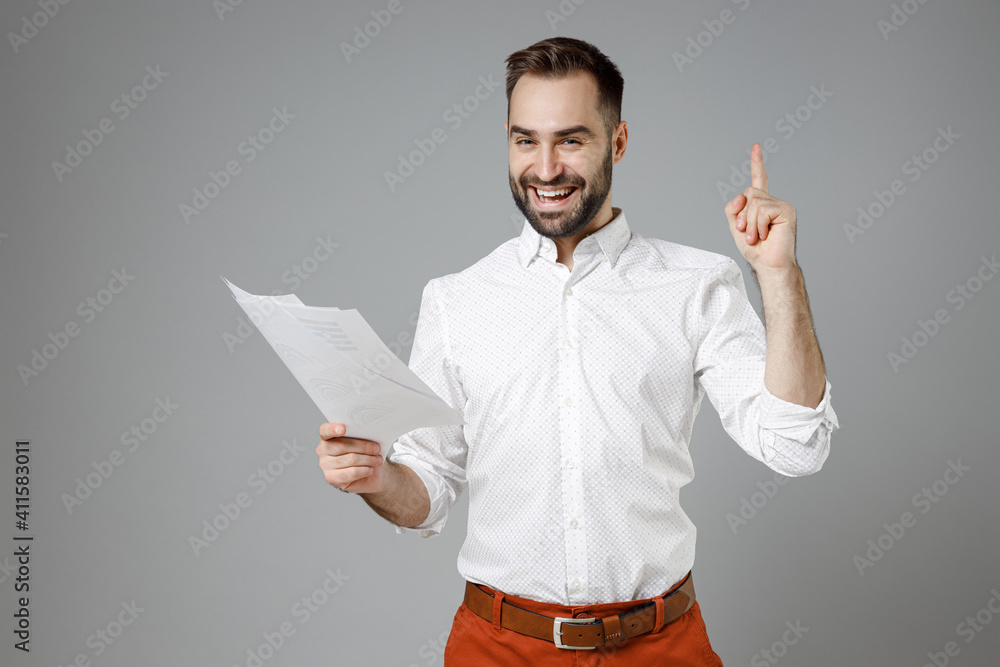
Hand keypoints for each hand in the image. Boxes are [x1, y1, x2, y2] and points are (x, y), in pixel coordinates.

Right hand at [316, 422, 384, 493]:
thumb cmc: (364, 453)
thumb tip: (371, 432)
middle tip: (377, 448)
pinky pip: (352, 472)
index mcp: (327, 436)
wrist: (367, 475)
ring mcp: (325, 465)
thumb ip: (361, 434)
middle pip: (342, 445)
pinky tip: (370, 469)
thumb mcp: (363, 440)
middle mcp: (323, 450)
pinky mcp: (331, 478)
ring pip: (350, 459)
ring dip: (368, 459)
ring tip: (378, 459)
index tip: (343, 429)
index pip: (325, 430)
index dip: (333, 429)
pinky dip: (365, 470)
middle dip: (363, 446)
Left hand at [723, 143, 797, 272]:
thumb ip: (733, 209)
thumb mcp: (737, 228)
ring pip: (754, 202)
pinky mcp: (786, 210)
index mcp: (762, 205)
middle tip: (750, 233)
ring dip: (750, 223)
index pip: (758, 180)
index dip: (757, 163)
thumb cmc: (756, 250)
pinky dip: (759, 225)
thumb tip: (742, 195)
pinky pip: (762, 210)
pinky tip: (766, 234)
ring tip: (758, 236)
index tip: (756, 147)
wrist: (769, 264)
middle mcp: (773, 202)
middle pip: (748, 194)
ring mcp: (781, 205)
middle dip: (743, 216)